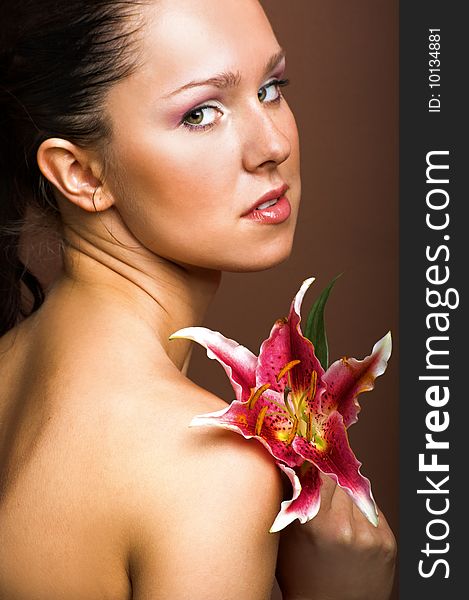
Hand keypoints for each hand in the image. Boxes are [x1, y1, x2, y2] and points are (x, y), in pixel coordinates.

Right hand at [275, 474, 396, 599]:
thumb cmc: (303, 575)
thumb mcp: (287, 537)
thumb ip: (292, 498)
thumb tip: (292, 463)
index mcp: (316, 524)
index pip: (320, 473)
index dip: (315, 467)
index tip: (312, 462)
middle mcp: (344, 527)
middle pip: (340, 482)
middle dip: (330, 485)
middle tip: (323, 495)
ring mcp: (369, 535)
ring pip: (357, 495)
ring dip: (347, 498)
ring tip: (336, 518)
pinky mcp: (387, 542)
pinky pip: (373, 511)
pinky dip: (362, 513)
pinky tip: (351, 529)